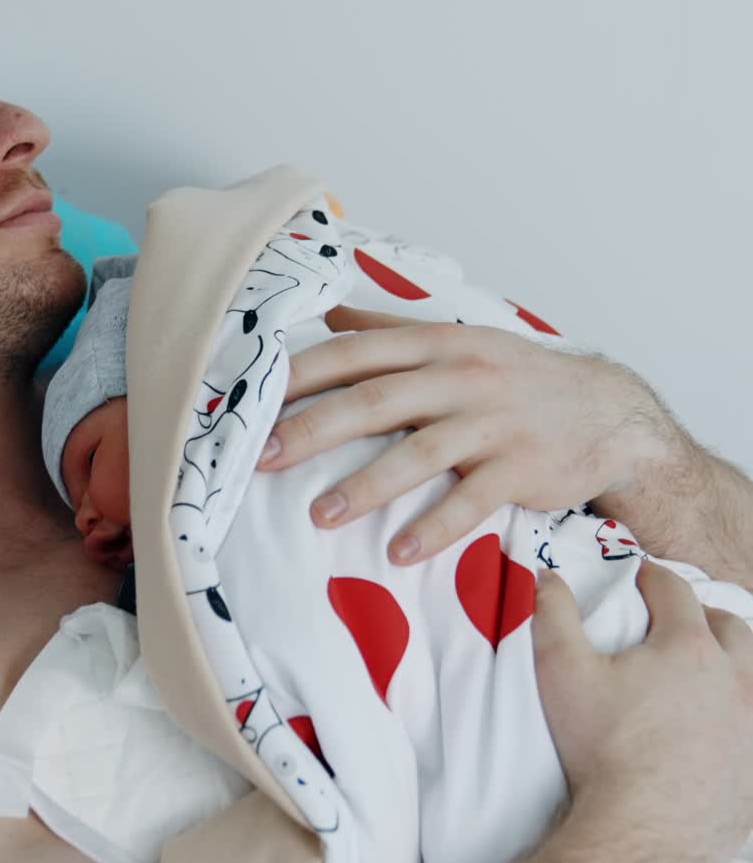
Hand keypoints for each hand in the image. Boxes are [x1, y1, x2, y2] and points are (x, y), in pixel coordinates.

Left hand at [257, 305, 679, 564]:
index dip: (303, 374)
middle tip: (263, 457)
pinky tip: (399, 552)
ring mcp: (492, 422)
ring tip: (319, 514)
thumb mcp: (454, 340)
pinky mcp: (522, 468)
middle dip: (315, 428)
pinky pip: (473, 501)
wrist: (608, 411)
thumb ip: (389, 329)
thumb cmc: (513, 376)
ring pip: (420, 452)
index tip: (254, 399)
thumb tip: (326, 310)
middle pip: (375, 400)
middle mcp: (459, 377)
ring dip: (366, 485)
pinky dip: (435, 527)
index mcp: (435, 344)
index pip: (355, 353)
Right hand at [533, 560, 752, 862]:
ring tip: (708, 666)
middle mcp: (735, 680)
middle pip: (731, 626)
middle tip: (676, 619)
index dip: (653, 577)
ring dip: (734, 658)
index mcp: (688, 648)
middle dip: (704, 614)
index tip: (639, 576)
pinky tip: (721, 721)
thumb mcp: (560, 670)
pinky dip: (742, 710)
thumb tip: (546, 574)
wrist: (646, 832)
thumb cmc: (602, 747)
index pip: (675, 591)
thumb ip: (551, 612)